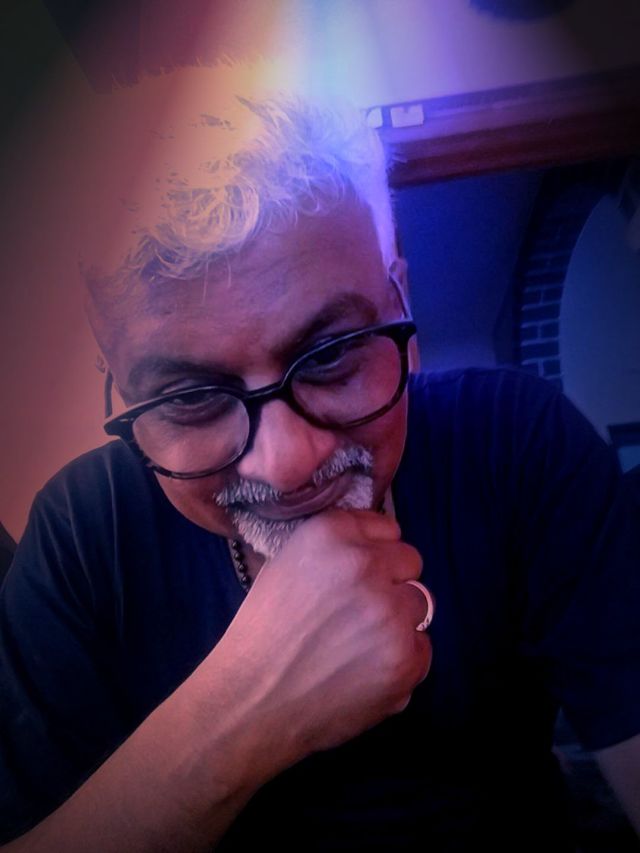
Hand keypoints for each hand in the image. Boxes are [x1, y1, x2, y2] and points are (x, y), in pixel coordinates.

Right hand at [217, 509, 432, 774]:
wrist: (252, 701)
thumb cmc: (262, 632)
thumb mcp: (286, 564)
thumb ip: (335, 547)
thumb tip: (374, 545)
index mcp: (330, 534)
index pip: (386, 527)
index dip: (373, 551)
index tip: (358, 573)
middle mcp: (365, 566)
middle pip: (410, 561)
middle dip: (391, 581)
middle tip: (359, 611)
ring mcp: (390, 614)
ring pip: (420, 604)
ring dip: (398, 620)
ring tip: (360, 644)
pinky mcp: (406, 659)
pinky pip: (422, 648)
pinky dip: (401, 660)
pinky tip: (365, 671)